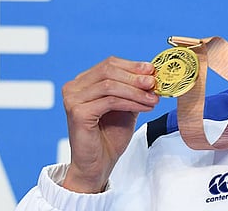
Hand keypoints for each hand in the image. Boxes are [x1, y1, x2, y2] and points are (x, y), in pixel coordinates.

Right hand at [61, 56, 158, 192]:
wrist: (97, 164)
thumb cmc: (110, 135)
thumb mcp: (126, 106)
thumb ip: (135, 89)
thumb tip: (152, 73)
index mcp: (83, 82)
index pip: (109, 64)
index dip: (132, 65)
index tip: (152, 70)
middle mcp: (74, 87)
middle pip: (109, 70)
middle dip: (135, 76)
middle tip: (154, 83)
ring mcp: (73, 99)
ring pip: (110, 85)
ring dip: (136, 91)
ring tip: (154, 99)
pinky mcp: (78, 113)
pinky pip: (110, 101)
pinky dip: (131, 102)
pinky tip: (145, 107)